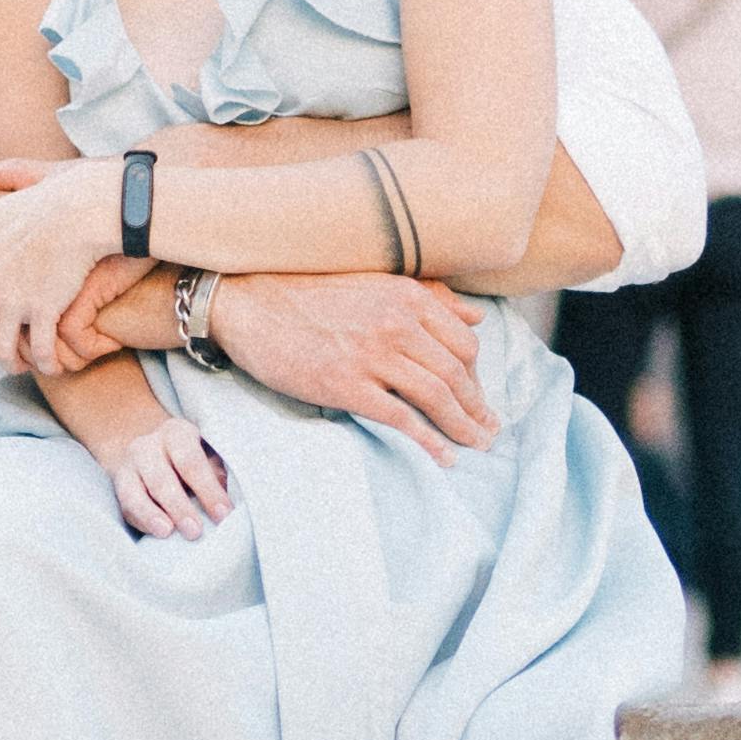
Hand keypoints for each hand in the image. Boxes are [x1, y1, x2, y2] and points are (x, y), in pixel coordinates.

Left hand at [0, 157, 123, 374]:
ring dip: (15, 362)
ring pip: (1, 351)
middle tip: (6, 350)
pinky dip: (46, 363)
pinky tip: (54, 363)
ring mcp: (13, 299)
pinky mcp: (43, 308)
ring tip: (28, 361)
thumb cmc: (40, 208)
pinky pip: (39, 351)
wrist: (80, 210)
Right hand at [100, 408, 232, 541]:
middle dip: (179, 506)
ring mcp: (128, 466)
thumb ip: (216, 472)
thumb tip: (223, 499)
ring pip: (135, 493)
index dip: (207, 489)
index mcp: (176, 433)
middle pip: (161, 478)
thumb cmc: (190, 457)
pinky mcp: (118, 486)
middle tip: (195, 531)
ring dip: (151, 515)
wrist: (150, 450)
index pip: (191, 461)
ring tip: (167, 532)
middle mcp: (148, 446)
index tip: (223, 515)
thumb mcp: (207, 454)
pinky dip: (141, 521)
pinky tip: (155, 534)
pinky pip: (126, 507)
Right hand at [210, 268, 495, 458]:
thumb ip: (428, 296)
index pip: (464, 342)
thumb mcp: (374, 282)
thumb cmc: (310, 293)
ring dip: (463, 426)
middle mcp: (397, 323)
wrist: (251, 303)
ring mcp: (373, 355)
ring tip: (476, 445)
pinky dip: (430, 441)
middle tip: (489, 429)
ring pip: (436, 396)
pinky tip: (444, 457)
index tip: (477, 396)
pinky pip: (401, 418)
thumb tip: (477, 316)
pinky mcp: (347, 385)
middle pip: (457, 372)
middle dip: (478, 406)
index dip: (476, 375)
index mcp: (406, 296)